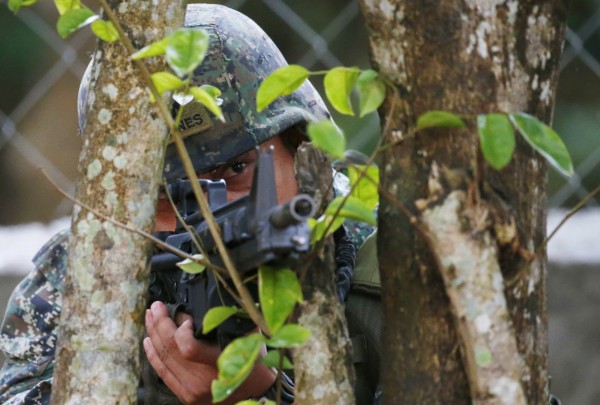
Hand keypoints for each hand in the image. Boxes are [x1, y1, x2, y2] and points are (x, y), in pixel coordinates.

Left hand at [144, 301, 275, 404]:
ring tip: (150, 317)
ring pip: (164, 359)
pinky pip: (162, 372)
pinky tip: (148, 341)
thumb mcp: (249, 340)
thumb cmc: (255, 364)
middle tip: (156, 307)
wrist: (255, 394)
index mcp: (220, 364)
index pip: (189, 348)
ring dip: (154, 335)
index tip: (185, 317)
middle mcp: (202, 380)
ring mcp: (191, 390)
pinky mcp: (185, 395)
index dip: (181, 330)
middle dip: (160, 323)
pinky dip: (153, 355)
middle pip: (171, 350)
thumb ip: (228, 324)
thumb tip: (203, 308)